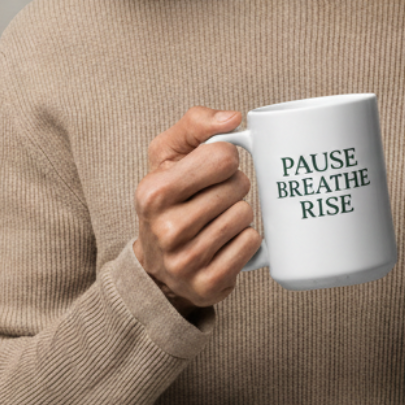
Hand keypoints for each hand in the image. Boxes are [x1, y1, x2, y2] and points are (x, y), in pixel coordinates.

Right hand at [133, 107, 261, 314]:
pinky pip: (251, 244)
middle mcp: (165, 229)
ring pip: (245, 214)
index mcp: (153, 193)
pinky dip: (246, 239)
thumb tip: (234, 119)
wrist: (157, 266)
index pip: (222, 156)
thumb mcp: (167, 155)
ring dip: (239, 212)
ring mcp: (186, 261)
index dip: (225, 157)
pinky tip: (225, 242)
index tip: (214, 167)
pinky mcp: (208, 285)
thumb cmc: (168, 199)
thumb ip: (196, 124)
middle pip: (237, 186)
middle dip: (233, 186)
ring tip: (218, 218)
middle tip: (216, 196)